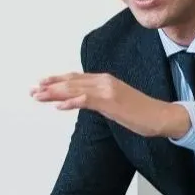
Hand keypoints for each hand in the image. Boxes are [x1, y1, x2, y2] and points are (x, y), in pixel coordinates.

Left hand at [31, 72, 190, 138]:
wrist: (161, 116)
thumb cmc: (140, 112)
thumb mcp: (114, 103)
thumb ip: (98, 100)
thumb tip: (82, 102)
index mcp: (104, 80)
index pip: (75, 78)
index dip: (56, 80)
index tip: (41, 83)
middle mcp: (104, 81)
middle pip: (71, 82)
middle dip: (49, 86)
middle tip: (32, 90)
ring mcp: (107, 90)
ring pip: (75, 89)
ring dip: (54, 93)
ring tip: (38, 96)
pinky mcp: (111, 102)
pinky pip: (87, 101)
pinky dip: (71, 102)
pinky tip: (58, 105)